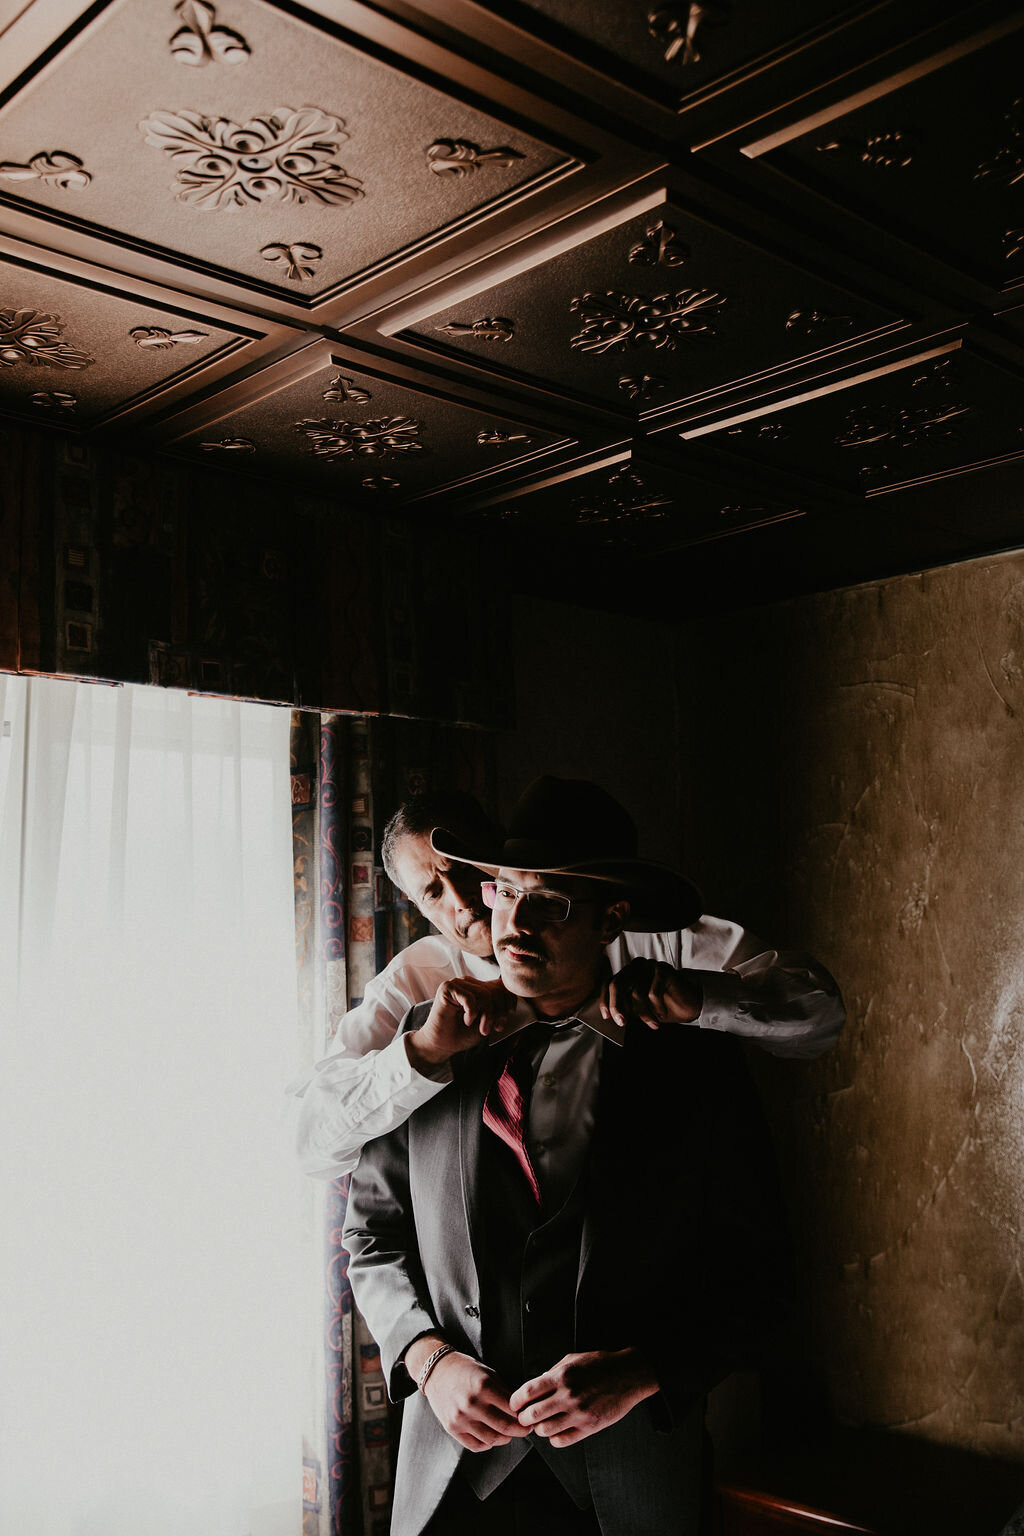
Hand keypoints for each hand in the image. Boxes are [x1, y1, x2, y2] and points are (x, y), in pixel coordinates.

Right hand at [406, 977, 517, 1072]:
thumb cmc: (463, 1034)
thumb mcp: (487, 1020)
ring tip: (482, 1029)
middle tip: (496, 1028)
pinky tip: (467, 1021)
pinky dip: (472, 1013)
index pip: (500, 985)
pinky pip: (470, 998)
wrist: (441, 1045)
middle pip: (495, 990)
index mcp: (478, 987)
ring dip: (487, 1016)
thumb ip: (498, 1007)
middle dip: (499, 1012)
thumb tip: (511, 995)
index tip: (507, 1017)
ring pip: (485, 994)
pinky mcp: (447, 988)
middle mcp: (468, 983)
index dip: (508, 1000)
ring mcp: (457, 984)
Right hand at [420, 1349, 529, 1451]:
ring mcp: (461, 1418)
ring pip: (491, 1439)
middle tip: (526, 1430)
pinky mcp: (452, 1428)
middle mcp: (472, 1403)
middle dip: (519, 1431)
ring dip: (504, 1439)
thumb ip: (503, 1392)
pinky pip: (475, 1445)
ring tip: (508, 1434)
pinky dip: (487, 1444)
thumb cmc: (466, 1370)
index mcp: (484, 1386)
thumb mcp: (488, 1374)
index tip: (529, 1418)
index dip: (524, 1416)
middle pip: (504, 1427)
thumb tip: (521, 1411)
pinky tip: (491, 1437)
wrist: (437, 1371)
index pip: (512, 1409)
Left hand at [509, 1349, 658, 1447]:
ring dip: (538, 1429)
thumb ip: (552, 1372)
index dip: (515, 1401)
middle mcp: (568, 1395)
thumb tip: (535, 1387)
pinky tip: (555, 1431)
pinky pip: (562, 1440)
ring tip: (541, 1424)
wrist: (628, 1375)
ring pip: (545, 1430)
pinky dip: (554, 1438)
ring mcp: (579, 1413)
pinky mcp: (589, 1427)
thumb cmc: (600, 1365)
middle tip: (524, 1417)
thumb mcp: (572, 1359)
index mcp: (561, 1376)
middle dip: (523, 1418)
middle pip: (532, 1415)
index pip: (527, 1392)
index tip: (514, 1404)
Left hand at [601, 957, 701, 1029]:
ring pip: (636, 992)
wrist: (688, 1004)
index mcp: (627, 973)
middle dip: (618, 1006)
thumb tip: (611, 1015)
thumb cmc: (661, 1006)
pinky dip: (656, 1008)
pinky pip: (652, 993)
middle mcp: (636, 966)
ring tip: (652, 1023)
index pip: (609, 983)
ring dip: (643, 1013)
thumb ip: (625, 1007)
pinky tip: (662, 1014)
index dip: (605, 1000)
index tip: (606, 1016)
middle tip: (622, 1023)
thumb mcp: (639, 1008)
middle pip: (618, 984)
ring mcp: (649, 965)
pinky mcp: (662, 969)